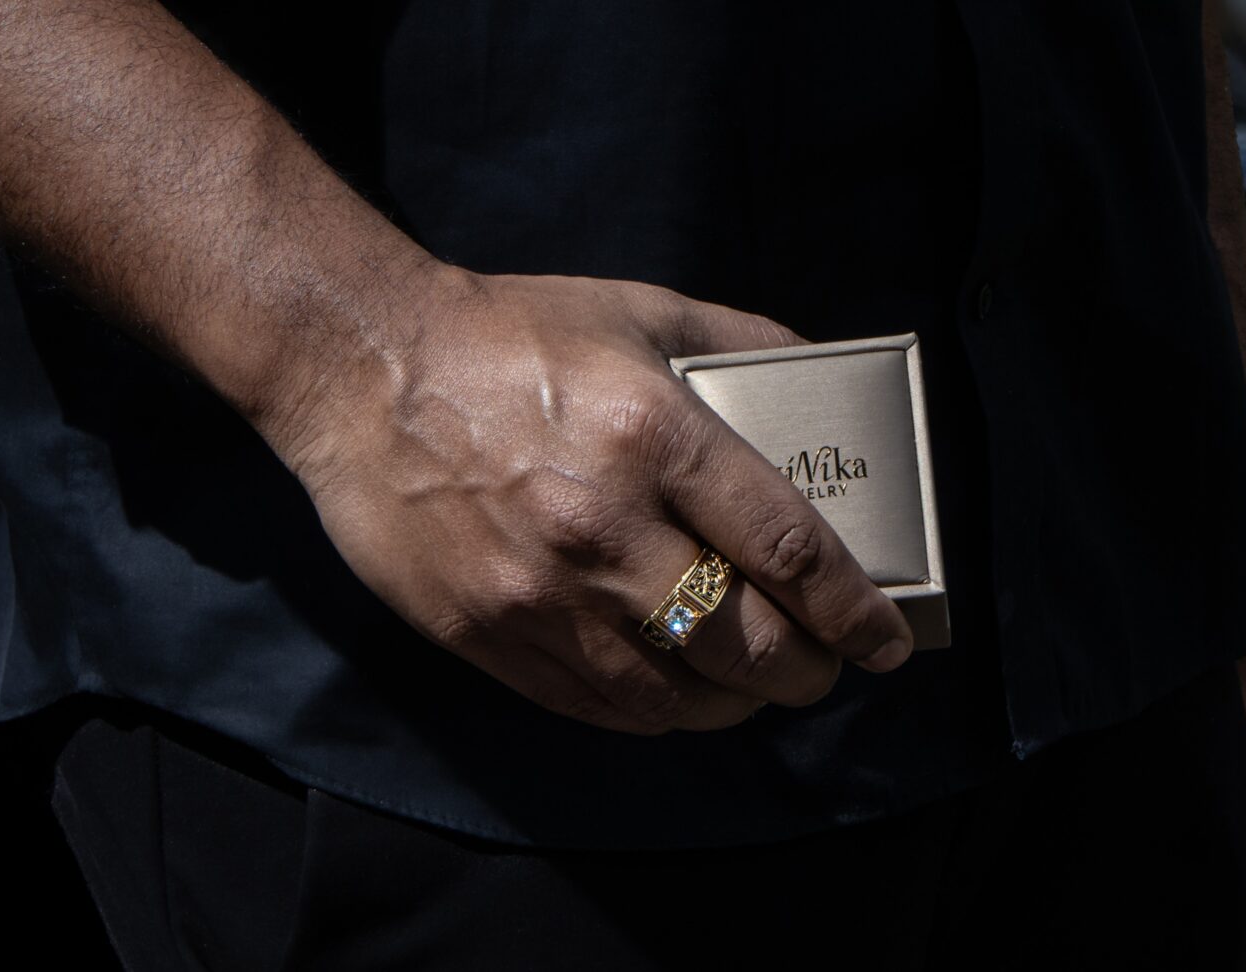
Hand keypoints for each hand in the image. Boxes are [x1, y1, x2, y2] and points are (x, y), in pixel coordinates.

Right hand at [262, 269, 915, 734]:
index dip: (853, 612)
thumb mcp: (640, 309)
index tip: (885, 640)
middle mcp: (603, 525)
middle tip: (824, 668)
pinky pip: (601, 706)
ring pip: (676, 695)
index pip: (788, 551)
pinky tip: (678, 691)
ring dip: (737, 704)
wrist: (359, 368)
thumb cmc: (509, 334)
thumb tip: (822, 383)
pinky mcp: (489, 634)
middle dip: (806, 671)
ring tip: (754, 684)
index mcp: (653, 435)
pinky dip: (659, 712)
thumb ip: (744, 344)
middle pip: (743, 642)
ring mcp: (540, 593)